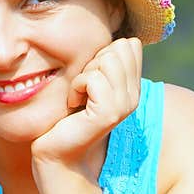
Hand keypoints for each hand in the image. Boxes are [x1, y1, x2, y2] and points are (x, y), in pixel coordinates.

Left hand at [31, 37, 142, 169]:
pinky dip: (75, 87)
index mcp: (133, 87)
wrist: (59, 154)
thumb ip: (106, 63)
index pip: (129, 44)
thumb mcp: (90, 85)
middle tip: (83, 90)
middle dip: (93, 63)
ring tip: (78, 97)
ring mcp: (125, 106)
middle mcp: (134, 96)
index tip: (90, 81)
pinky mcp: (109, 113)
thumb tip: (124, 39)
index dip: (102, 54)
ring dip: (83, 75)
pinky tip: (74, 105)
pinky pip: (92, 78)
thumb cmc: (67, 117)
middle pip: (119, 48)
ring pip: (106, 61)